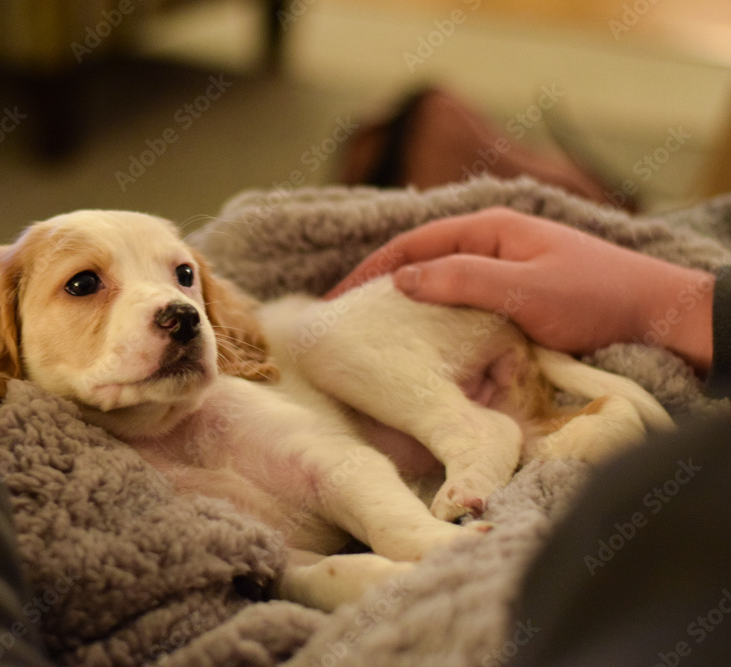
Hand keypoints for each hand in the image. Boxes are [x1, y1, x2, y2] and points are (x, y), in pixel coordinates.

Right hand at [325, 207, 714, 371]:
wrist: (657, 315)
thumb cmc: (596, 298)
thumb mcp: (524, 289)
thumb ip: (462, 280)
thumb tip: (400, 279)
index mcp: (488, 230)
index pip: (411, 245)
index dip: (368, 272)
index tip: (334, 301)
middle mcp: (490, 246)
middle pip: (419, 263)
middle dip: (378, 289)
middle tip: (341, 323)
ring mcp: (501, 272)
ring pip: (438, 288)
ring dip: (404, 308)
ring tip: (369, 336)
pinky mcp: (512, 300)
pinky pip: (460, 307)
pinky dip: (434, 322)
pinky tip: (420, 344)